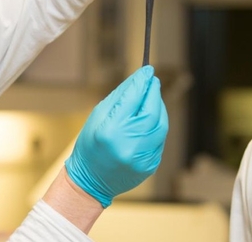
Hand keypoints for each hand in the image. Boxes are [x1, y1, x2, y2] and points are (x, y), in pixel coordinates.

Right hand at [64, 65, 167, 206]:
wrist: (90, 181)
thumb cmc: (91, 144)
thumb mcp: (98, 116)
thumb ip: (121, 96)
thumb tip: (140, 78)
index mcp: (111, 131)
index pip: (133, 99)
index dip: (142, 82)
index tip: (148, 70)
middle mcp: (128, 145)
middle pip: (152, 111)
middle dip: (154, 93)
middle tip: (153, 81)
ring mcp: (142, 158)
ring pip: (161, 125)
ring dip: (159, 108)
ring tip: (152, 99)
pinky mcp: (151, 165)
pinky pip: (160, 139)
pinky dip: (157, 126)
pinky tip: (149, 121)